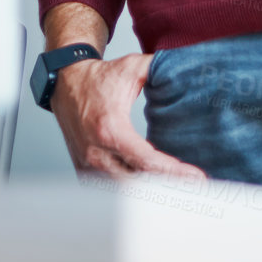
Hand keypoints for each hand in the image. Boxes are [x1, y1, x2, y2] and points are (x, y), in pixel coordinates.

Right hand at [50, 51, 207, 181]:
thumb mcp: (131, 67)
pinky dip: (131, 192)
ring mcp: (89, 165)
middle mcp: (97, 153)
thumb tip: (183, 67)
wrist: (65, 83)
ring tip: (178, 191)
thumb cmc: (98, 78)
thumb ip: (158, 67)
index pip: (146, 161)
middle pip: (136, 185)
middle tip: (193, 189)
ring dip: (149, 193)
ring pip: (123, 193)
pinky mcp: (84, 171)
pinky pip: (111, 190)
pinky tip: (152, 190)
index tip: (195, 177)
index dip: (172, 172)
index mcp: (111, 129)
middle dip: (165, 188)